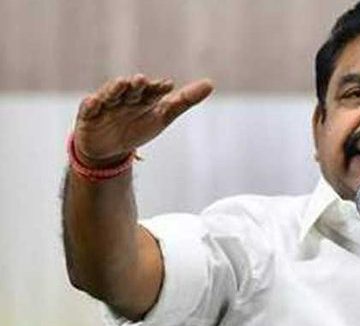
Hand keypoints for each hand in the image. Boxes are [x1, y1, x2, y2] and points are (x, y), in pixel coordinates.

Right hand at [74, 74, 212, 165]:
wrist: (110, 150)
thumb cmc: (138, 127)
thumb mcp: (163, 116)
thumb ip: (185, 100)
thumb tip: (210, 83)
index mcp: (144, 97)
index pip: (154, 92)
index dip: (159, 89)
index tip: (169, 86)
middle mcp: (125, 97)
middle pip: (132, 90)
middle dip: (137, 85)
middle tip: (143, 80)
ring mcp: (106, 104)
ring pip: (111, 94)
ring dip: (115, 89)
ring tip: (122, 84)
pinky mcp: (88, 115)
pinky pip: (88, 108)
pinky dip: (92, 105)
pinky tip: (95, 102)